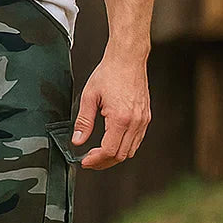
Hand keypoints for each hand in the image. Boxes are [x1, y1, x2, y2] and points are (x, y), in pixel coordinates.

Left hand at [71, 47, 150, 169]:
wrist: (127, 59)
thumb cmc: (109, 73)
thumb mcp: (89, 96)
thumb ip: (83, 122)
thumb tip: (77, 141)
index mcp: (121, 118)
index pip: (109, 151)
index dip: (95, 160)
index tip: (85, 162)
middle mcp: (135, 122)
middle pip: (121, 155)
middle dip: (103, 162)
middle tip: (89, 160)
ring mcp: (143, 120)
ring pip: (131, 151)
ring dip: (114, 156)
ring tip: (98, 154)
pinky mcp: (146, 117)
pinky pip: (137, 140)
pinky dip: (124, 147)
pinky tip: (112, 143)